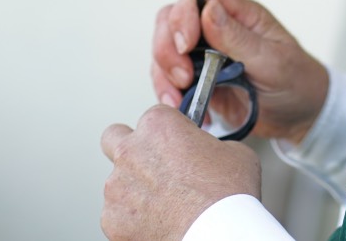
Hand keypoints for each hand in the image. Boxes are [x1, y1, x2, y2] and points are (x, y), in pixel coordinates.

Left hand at [100, 104, 259, 240]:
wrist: (216, 233)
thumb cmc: (225, 194)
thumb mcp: (233, 151)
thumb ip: (209, 145)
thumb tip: (209, 154)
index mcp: (158, 126)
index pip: (153, 117)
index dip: (167, 132)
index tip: (175, 144)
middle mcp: (131, 151)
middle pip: (114, 138)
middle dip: (130, 148)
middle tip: (150, 163)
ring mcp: (117, 187)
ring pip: (117, 182)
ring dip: (134, 189)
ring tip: (164, 204)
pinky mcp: (112, 219)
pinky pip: (118, 215)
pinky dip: (133, 219)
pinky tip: (158, 222)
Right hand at [151, 0, 328, 145]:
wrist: (300, 117)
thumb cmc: (296, 81)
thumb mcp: (273, 61)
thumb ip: (238, 37)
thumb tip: (208, 8)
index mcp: (240, 14)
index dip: (183, 15)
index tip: (185, 45)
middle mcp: (217, 28)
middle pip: (171, 21)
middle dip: (167, 48)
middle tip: (183, 77)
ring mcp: (204, 54)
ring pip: (164, 51)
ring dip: (164, 74)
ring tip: (178, 99)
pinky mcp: (197, 79)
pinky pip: (168, 79)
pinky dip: (169, 94)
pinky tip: (184, 109)